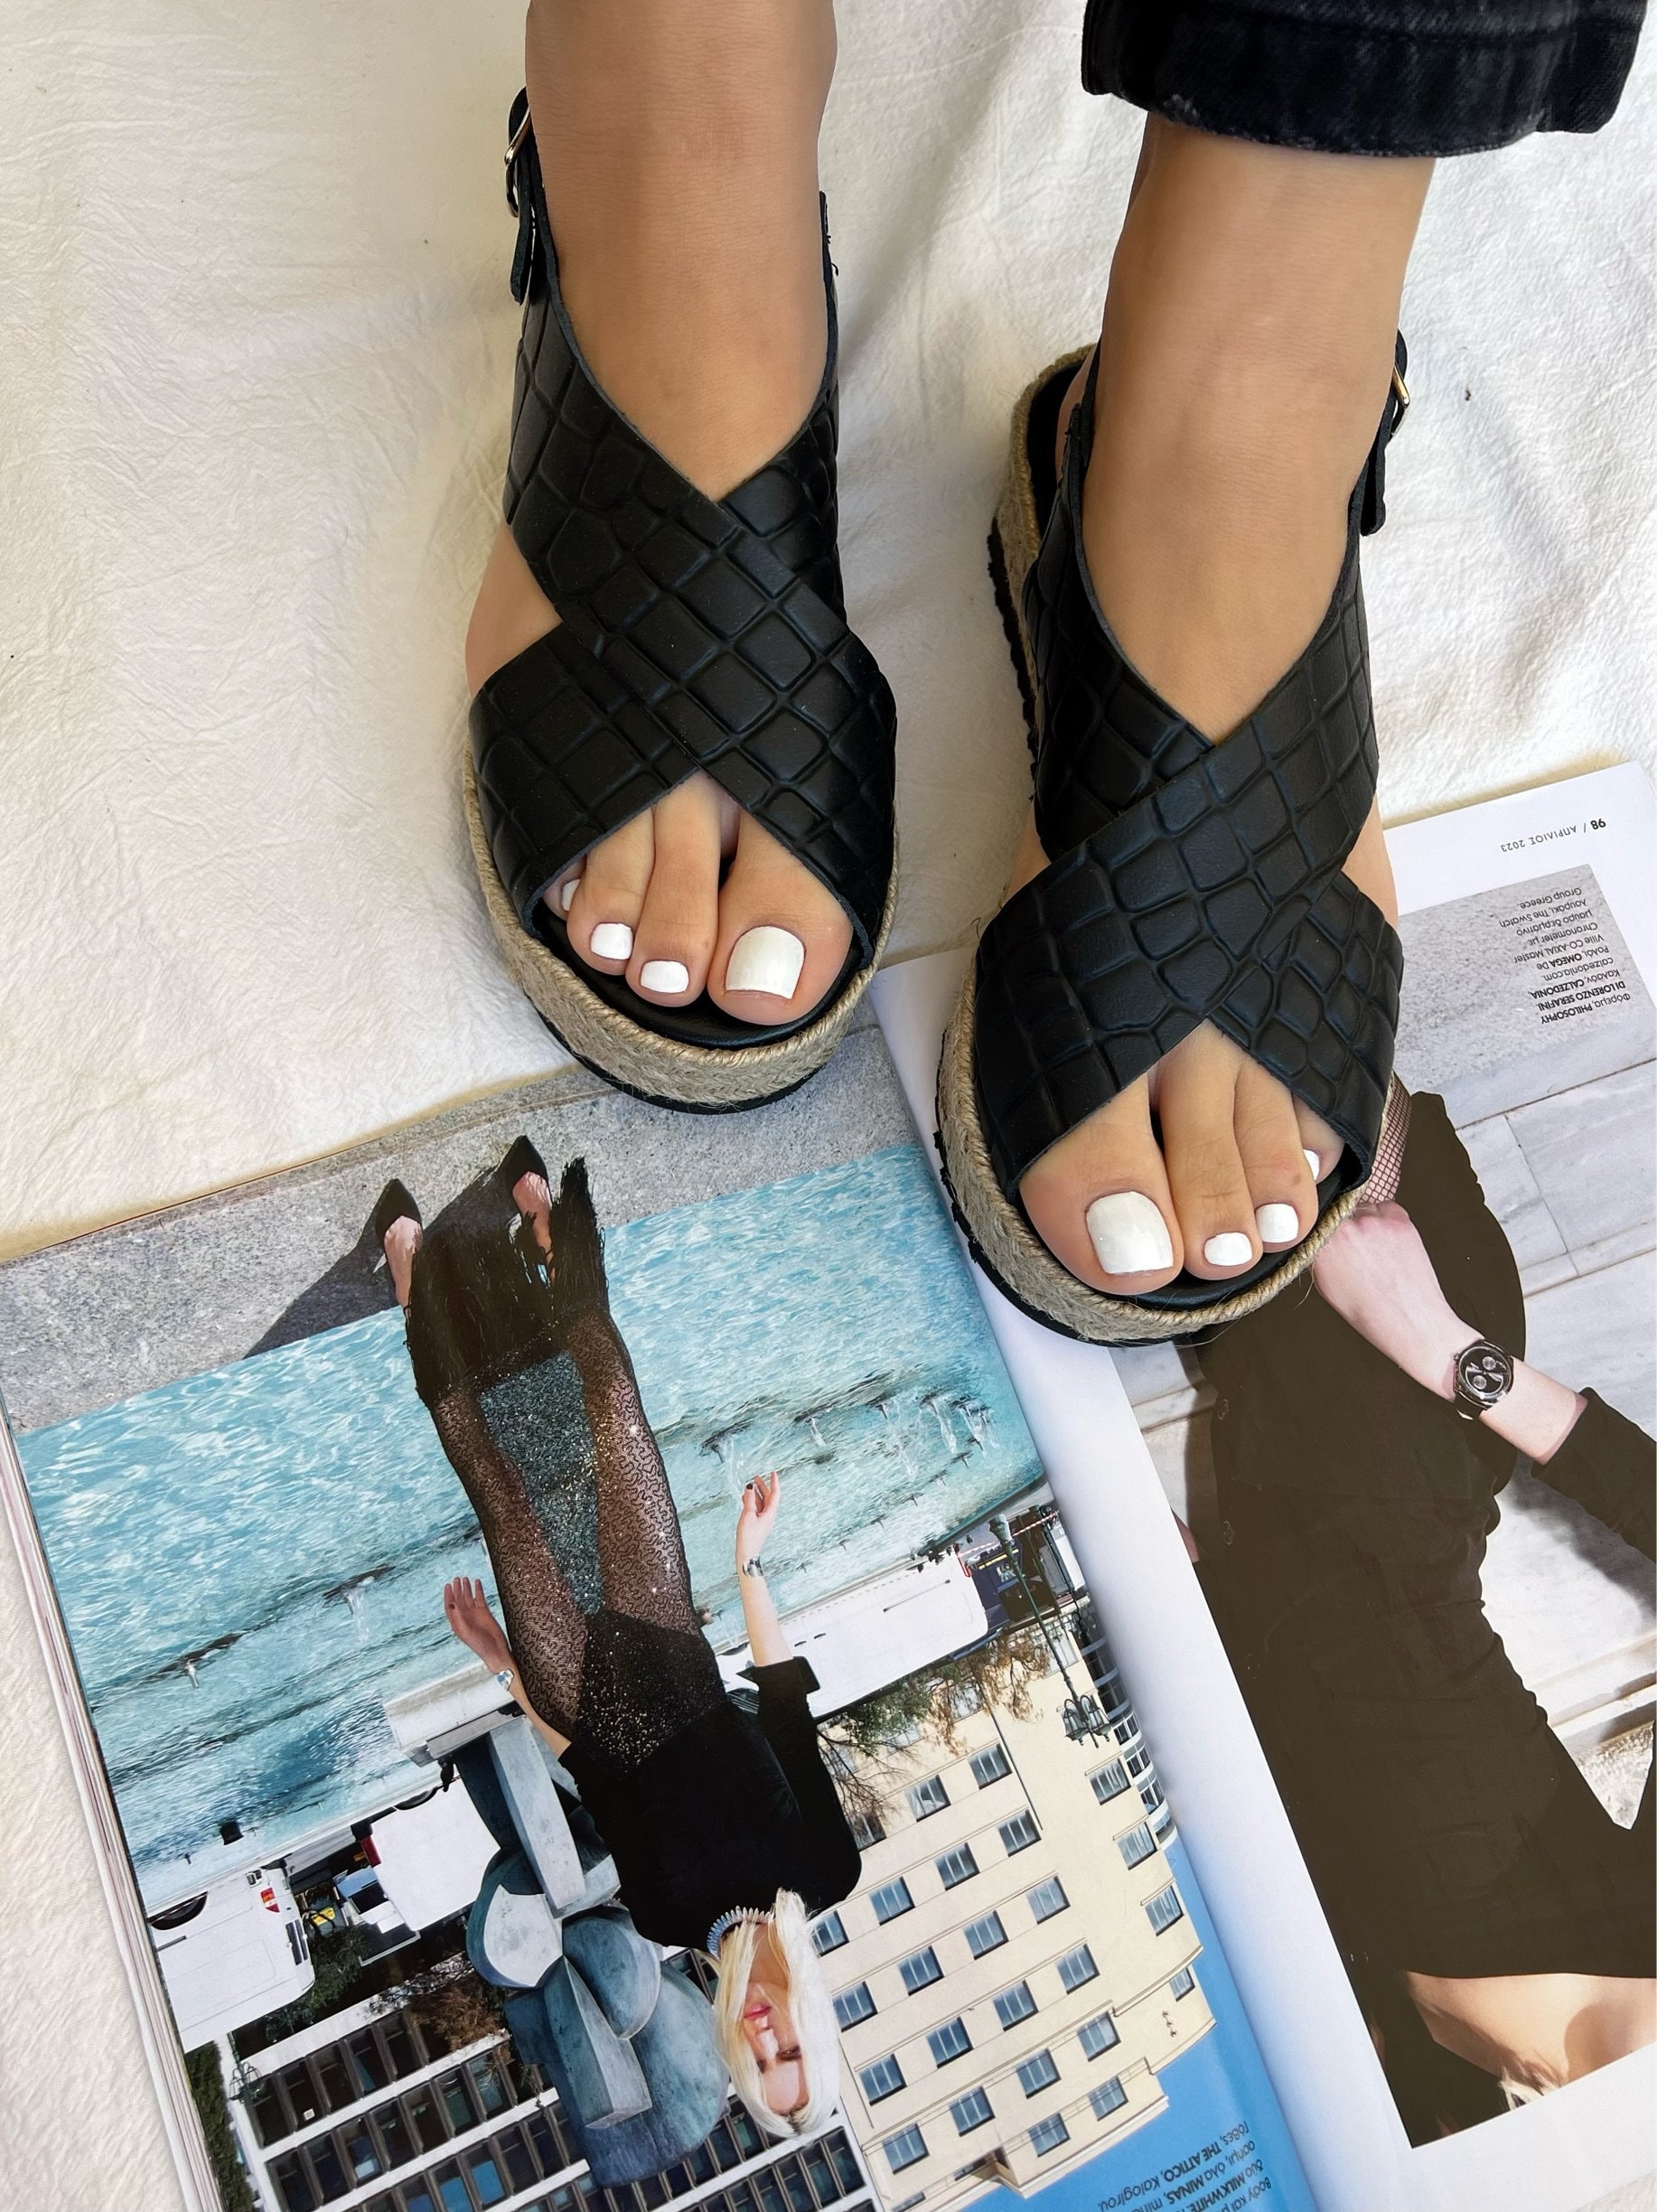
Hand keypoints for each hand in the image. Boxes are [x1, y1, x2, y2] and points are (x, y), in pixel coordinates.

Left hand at [443, 1576, 514, 1675]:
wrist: (496, 1650)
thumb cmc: (479, 1644)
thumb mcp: (466, 1631)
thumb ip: (459, 1617)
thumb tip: (452, 1603)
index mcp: (457, 1623)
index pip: (450, 1606)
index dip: (448, 1595)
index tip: (448, 1585)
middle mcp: (464, 1617)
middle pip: (458, 1600)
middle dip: (457, 1589)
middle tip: (456, 1578)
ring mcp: (474, 1614)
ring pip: (469, 1598)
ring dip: (466, 1588)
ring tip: (465, 1578)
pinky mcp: (484, 1612)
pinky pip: (480, 1598)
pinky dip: (478, 1590)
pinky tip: (477, 1582)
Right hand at [735, 1471, 781, 1571]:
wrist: (747, 1553)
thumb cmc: (748, 1536)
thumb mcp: (747, 1515)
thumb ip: (749, 1500)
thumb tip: (750, 1487)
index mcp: (770, 1513)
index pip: (774, 1494)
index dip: (774, 1482)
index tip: (773, 1473)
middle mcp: (769, 1516)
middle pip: (768, 1497)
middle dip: (762, 1486)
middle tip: (756, 1477)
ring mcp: (763, 1520)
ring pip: (761, 1503)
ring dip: (756, 1494)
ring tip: (749, 1486)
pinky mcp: (757, 1524)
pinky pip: (756, 1509)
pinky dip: (752, 1501)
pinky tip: (745, 1498)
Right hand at [1311, 1201, 1476, 1397]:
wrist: (1409, 1320)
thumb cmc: (1370, 1311)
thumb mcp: (1326, 1286)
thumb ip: (1317, 1254)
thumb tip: (1317, 1235)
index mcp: (1321, 1246)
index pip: (1314, 1220)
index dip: (1323, 1228)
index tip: (1329, 1235)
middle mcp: (1344, 1229)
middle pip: (1338, 1210)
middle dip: (1345, 1224)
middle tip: (1356, 1246)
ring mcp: (1372, 1221)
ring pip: (1363, 1207)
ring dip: (1367, 1221)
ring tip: (1376, 1250)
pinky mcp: (1398, 1219)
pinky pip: (1387, 1207)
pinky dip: (1387, 1220)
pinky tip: (1390, 1244)